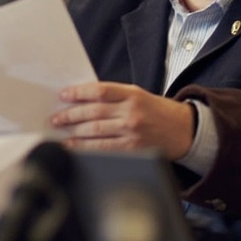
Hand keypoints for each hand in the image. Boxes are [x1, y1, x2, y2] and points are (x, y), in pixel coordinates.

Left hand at [51, 81, 194, 159]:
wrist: (184, 130)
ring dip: (74, 132)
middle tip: (56, 118)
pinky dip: (85, 148)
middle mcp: (132, 112)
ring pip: (95, 132)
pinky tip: (74, 146)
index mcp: (133, 94)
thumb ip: (114, 97)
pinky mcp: (133, 150)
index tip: (63, 95)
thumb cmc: (157, 112)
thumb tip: (82, 101)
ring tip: (61, 132)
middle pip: (94, 112)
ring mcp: (132, 133)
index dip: (79, 93)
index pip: (100, 91)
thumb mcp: (139, 96)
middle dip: (71, 115)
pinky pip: (103, 149)